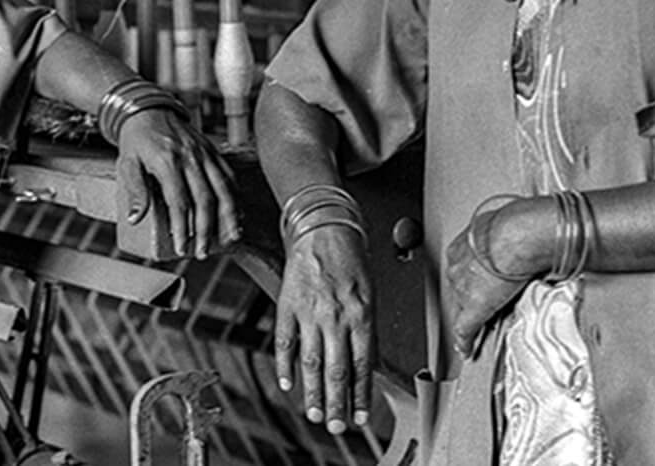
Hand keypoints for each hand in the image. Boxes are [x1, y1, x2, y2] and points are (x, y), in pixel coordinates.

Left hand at [116, 109, 241, 258]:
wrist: (149, 109)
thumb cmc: (136, 140)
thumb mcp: (127, 164)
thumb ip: (134, 191)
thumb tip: (135, 219)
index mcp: (168, 162)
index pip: (179, 202)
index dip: (182, 227)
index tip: (181, 247)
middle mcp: (190, 157)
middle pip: (205, 200)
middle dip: (206, 230)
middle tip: (201, 252)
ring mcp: (204, 153)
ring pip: (223, 189)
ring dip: (227, 218)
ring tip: (229, 240)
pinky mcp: (212, 151)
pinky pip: (228, 176)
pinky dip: (234, 198)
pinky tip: (236, 215)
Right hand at [274, 223, 372, 434]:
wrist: (323, 229)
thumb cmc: (350, 260)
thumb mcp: (370, 295)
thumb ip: (366, 331)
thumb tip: (365, 366)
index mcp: (361, 315)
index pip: (362, 366)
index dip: (360, 395)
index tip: (358, 417)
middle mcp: (336, 317)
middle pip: (336, 370)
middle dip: (337, 404)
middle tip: (335, 426)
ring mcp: (310, 312)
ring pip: (310, 362)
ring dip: (313, 392)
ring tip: (315, 413)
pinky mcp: (288, 305)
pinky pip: (285, 342)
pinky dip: (284, 366)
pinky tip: (288, 384)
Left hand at [442, 199, 537, 357]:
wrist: (519, 235)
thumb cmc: (517, 224)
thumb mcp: (503, 224)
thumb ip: (503, 236)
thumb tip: (518, 233)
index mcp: (465, 245)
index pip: (463, 267)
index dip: (471, 278)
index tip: (479, 282)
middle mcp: (459, 266)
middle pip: (460, 287)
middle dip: (470, 294)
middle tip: (487, 300)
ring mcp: (465, 287)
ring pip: (463, 306)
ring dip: (472, 313)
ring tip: (484, 322)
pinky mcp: (475, 307)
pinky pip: (466, 328)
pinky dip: (465, 341)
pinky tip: (466, 349)